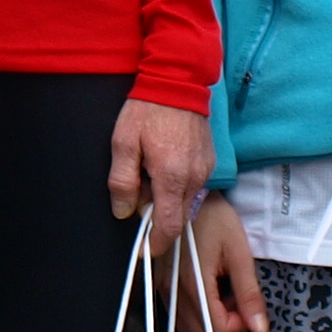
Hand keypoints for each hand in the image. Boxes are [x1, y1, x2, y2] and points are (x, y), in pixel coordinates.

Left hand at [107, 97, 212, 249]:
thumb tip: (123, 212)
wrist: (177, 81)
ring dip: (166, 199)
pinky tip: (163, 165)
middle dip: (157, 216)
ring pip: (184, 201)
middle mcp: (193, 178)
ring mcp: (204, 170)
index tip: (143, 250)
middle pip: (177, 216)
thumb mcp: (123, 143)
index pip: (169, 226)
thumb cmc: (147, 110)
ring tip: (148, 172)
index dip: (156, 242)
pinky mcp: (209, 161)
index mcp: (172, 176)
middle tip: (137, 194)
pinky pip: (192, 186)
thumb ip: (122, 181)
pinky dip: (176, 186)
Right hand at [174, 192, 267, 331]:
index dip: (239, 325)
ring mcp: (163, 289)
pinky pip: (179, 315)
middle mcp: (173, 291)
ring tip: (223, 292)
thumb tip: (259, 327)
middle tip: (237, 299)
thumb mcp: (239, 252)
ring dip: (211, 321)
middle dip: (226, 325)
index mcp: (193, 283)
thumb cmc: (213, 217)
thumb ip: (249, 294)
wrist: (186, 196)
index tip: (248, 305)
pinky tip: (209, 288)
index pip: (216, 330)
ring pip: (188, 330)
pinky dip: (198, 312)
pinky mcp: (161, 284)